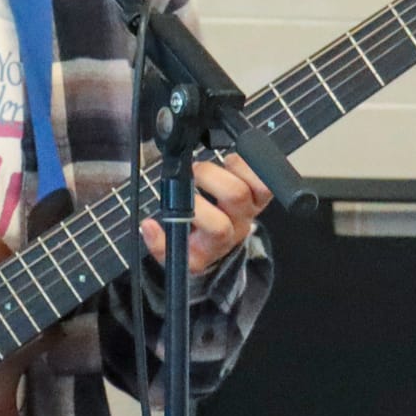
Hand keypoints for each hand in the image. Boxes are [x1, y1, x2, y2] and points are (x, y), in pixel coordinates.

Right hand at [139, 151, 270, 277]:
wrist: (220, 244)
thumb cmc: (196, 243)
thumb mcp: (177, 254)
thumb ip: (160, 245)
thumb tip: (148, 225)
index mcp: (218, 241)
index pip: (218, 228)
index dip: (200, 210)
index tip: (178, 200)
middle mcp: (239, 223)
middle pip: (236, 195)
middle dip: (210, 175)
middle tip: (192, 172)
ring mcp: (254, 207)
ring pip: (259, 183)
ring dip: (235, 166)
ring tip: (217, 165)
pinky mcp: (262, 192)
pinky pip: (267, 173)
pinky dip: (250, 161)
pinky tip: (232, 162)